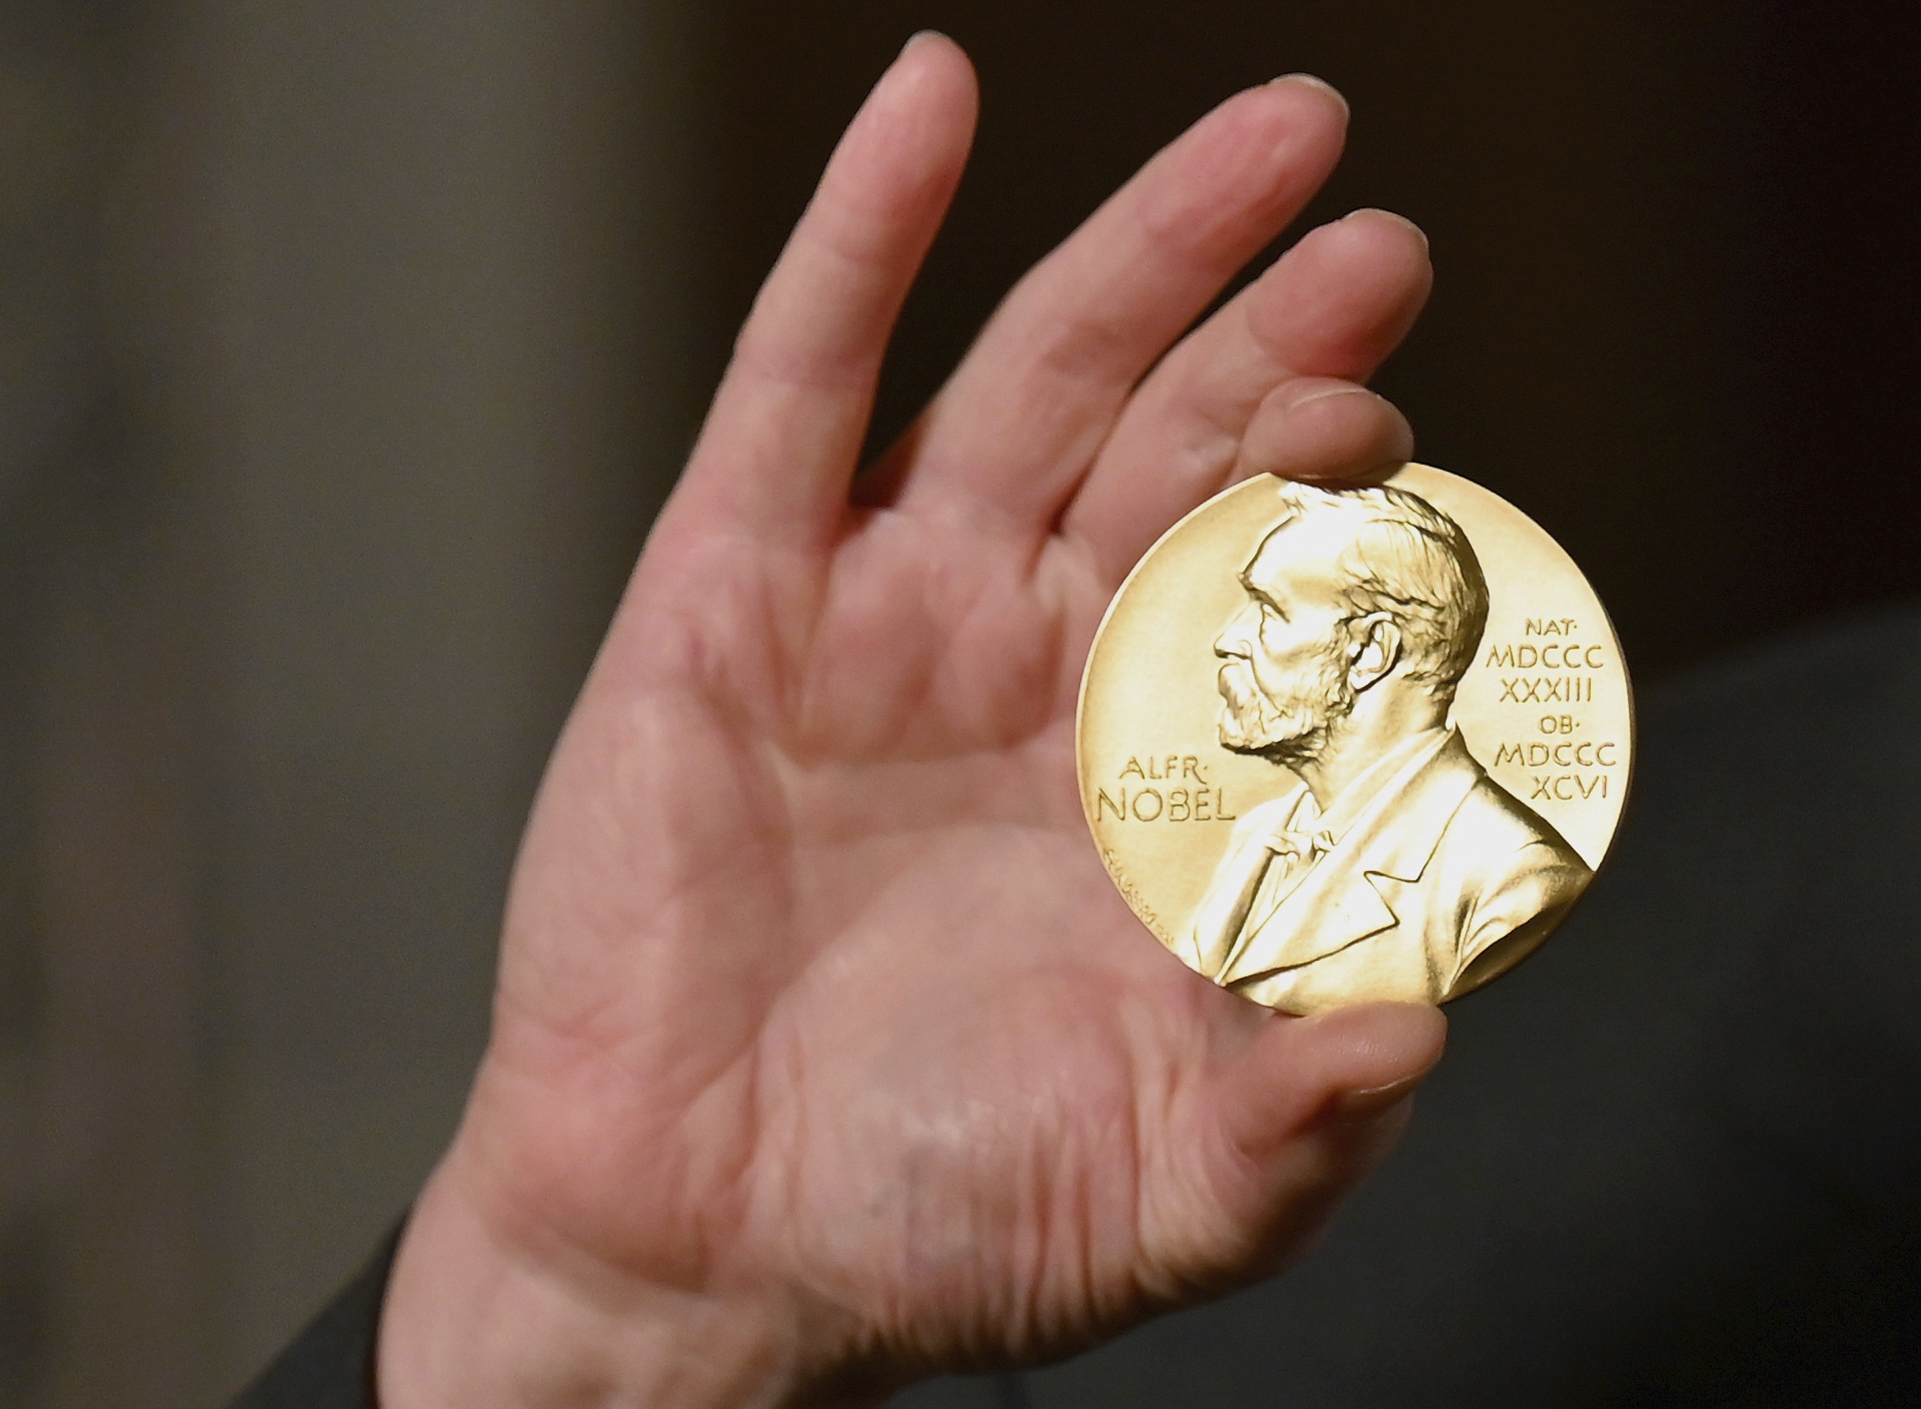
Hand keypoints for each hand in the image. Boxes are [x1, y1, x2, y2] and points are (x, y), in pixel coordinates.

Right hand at [380, 34, 1442, 1407]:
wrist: (698, 1244)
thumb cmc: (931, 1217)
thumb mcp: (1166, 1194)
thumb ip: (1305, 1121)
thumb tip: (1424, 1027)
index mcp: (1158, 781)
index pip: (1290, 599)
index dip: (1357, 528)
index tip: (1407, 482)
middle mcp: (1033, 672)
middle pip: (1181, 453)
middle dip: (1288, 346)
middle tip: (1386, 248)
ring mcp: (884, 615)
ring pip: (1033, 384)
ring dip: (1149, 258)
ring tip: (1278, 147)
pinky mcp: (728, 592)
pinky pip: (797, 381)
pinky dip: (858, 236)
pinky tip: (928, 103)